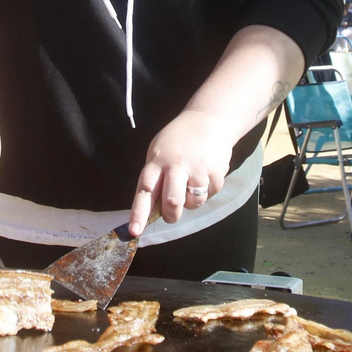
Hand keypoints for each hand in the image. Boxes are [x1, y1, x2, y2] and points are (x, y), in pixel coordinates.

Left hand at [129, 109, 232, 235]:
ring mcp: (198, 170)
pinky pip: (209, 195)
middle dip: (171, 215)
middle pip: (172, 202)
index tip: (134, 231)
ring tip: (191, 182)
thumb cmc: (178, 139)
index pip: (145, 191)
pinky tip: (205, 173)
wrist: (210, 119)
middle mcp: (177, 165)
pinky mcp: (217, 173)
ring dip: (191, 201)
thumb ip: (155, 177)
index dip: (139, 213)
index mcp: (157, 160)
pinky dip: (206, 191)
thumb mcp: (159, 151)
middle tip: (171, 213)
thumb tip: (153, 209)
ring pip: (192, 203)